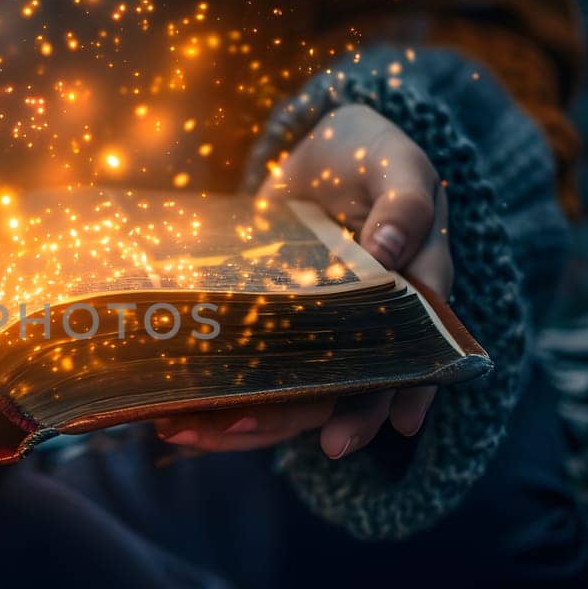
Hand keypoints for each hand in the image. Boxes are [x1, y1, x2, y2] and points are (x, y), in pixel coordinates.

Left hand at [155, 104, 453, 457]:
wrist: (325, 151)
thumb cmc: (372, 158)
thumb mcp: (397, 166)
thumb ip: (406, 203)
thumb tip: (391, 247)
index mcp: (414, 302)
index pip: (409, 362)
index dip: (385, 401)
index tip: (351, 437)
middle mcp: (370, 334)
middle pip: (337, 394)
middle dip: (286, 419)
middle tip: (236, 429)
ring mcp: (322, 338)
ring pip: (291, 396)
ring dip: (239, 420)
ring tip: (179, 429)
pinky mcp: (279, 331)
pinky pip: (255, 376)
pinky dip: (219, 400)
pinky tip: (173, 416)